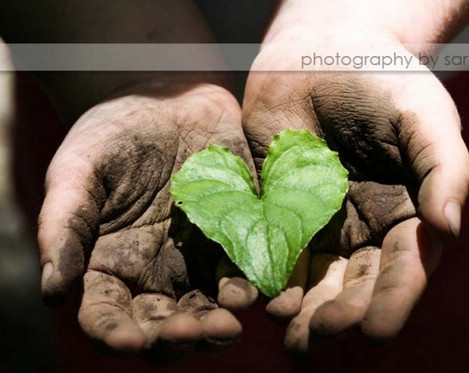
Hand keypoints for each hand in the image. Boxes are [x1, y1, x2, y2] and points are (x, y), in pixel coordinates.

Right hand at [38, 82, 258, 361]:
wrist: (169, 100)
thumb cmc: (114, 135)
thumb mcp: (78, 171)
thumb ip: (63, 226)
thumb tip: (52, 292)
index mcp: (110, 266)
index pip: (107, 316)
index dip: (114, 334)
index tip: (128, 341)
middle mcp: (156, 274)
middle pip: (163, 325)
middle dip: (174, 338)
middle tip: (186, 332)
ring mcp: (200, 260)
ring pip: (210, 311)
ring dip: (218, 326)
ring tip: (227, 322)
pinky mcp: (238, 239)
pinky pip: (248, 273)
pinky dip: (254, 288)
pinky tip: (256, 292)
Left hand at [242, 30, 468, 351]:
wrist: (322, 54)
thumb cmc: (385, 81)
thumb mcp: (426, 116)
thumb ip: (445, 169)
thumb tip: (450, 227)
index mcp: (406, 215)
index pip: (404, 267)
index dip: (393, 300)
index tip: (378, 330)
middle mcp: (363, 228)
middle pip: (355, 283)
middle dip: (342, 312)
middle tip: (324, 335)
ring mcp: (319, 222)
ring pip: (312, 276)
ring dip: (302, 308)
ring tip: (293, 335)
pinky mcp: (277, 209)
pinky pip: (270, 247)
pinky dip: (266, 274)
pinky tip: (260, 297)